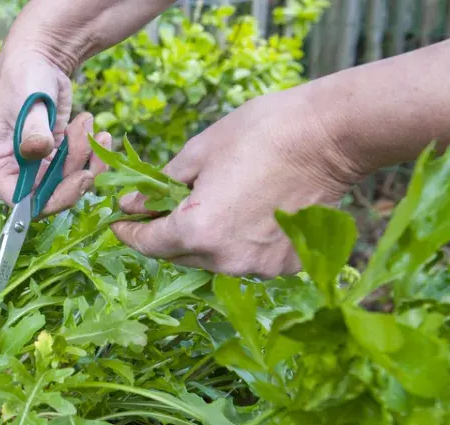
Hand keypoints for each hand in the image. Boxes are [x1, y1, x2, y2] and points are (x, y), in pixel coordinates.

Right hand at [0, 51, 112, 215]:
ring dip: (87, 158)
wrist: (37, 59)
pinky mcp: (53, 160)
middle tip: (94, 143)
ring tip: (88, 124)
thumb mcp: (28, 102)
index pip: (23, 204)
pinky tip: (90, 125)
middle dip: (77, 174)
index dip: (54, 199)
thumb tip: (36, 151)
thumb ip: (33, 130)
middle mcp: (11, 175)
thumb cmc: (23, 77)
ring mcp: (33, 169)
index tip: (81, 176)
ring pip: (67, 183)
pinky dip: (89, 151)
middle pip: (50, 196)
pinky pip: (76, 169)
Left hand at [110, 88, 360, 277]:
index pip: (149, 243)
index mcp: (197, 230)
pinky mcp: (285, 264)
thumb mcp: (198, 152)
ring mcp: (258, 266)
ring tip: (210, 205)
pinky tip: (246, 213)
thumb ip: (159, 186)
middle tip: (159, 207)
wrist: (331, 137)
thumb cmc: (261, 133)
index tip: (119, 222)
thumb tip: (132, 204)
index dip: (129, 232)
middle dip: (164, 234)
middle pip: (178, 255)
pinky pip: (246, 258)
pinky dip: (237, 241)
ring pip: (212, 259)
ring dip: (203, 239)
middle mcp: (225, 259)